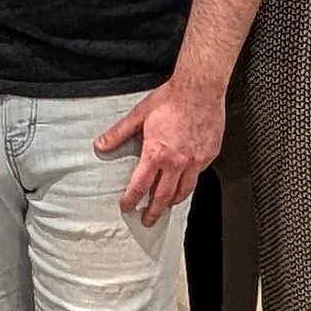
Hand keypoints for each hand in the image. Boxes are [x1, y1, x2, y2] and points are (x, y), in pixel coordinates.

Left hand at [95, 74, 225, 227]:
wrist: (200, 90)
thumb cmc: (171, 99)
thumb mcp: (139, 115)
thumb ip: (119, 133)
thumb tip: (101, 145)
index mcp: (156, 154)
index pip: (140, 186)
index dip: (131, 199)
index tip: (127, 207)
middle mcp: (176, 163)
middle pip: (163, 197)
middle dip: (153, 212)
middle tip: (148, 221)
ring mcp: (195, 162)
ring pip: (184, 191)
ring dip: (173, 201)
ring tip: (167, 206)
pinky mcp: (209, 156)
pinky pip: (198, 176)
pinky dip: (190, 182)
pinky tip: (185, 182)